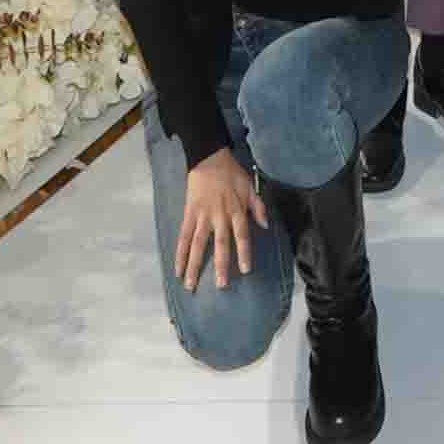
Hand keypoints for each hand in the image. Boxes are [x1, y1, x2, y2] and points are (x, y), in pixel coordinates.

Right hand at [174, 152, 269, 290]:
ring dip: (194, 266)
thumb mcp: (250, 186)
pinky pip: (183, 236)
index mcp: (236, 211)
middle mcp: (219, 216)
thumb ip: (259, 207)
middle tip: (221, 285)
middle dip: (220, 265)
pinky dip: (179, 254)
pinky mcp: (188, 214)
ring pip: (197, 245)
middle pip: (220, 244)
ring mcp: (202, 216)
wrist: (208, 157)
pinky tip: (177, 269)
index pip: (242, 235)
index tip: (245, 270)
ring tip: (191, 285)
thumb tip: (265, 226)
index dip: (243, 253)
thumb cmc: (232, 173)